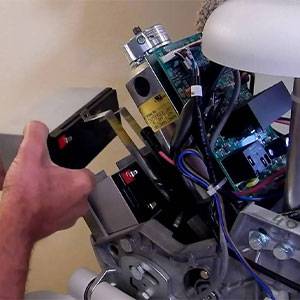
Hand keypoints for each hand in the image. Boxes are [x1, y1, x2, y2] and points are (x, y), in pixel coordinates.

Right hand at [1, 121, 94, 241]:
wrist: (13, 225)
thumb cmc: (26, 195)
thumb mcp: (30, 155)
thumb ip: (36, 135)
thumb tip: (37, 126)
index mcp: (82, 183)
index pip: (84, 169)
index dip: (70, 165)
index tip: (58, 165)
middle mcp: (81, 201)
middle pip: (75, 183)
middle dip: (61, 178)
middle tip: (46, 175)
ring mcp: (71, 216)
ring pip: (67, 197)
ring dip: (55, 192)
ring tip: (39, 187)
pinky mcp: (59, 226)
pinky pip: (58, 210)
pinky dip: (49, 204)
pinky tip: (36, 200)